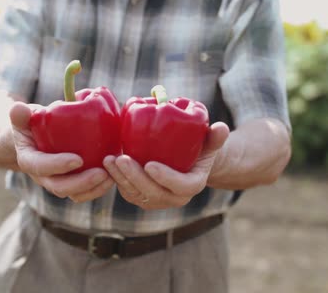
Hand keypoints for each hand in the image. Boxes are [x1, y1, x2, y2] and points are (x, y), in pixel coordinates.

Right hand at [9, 102, 113, 202]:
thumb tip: (19, 108)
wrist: (35, 137)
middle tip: (102, 172)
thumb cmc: (31, 123)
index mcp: (29, 161)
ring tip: (112, 176)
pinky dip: (100, 187)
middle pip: (60, 187)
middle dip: (82, 183)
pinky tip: (115, 176)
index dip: (58, 165)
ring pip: (76, 194)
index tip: (77, 160)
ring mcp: (59, 182)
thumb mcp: (24, 117)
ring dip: (95, 189)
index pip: (41, 167)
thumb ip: (20, 114)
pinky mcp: (73, 183)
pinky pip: (86, 191)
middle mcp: (43, 177)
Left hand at [103, 122, 229, 209]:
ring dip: (121, 179)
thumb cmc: (199, 147)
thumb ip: (215, 137)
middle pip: (153, 192)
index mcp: (192, 185)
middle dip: (135, 177)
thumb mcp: (209, 141)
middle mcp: (174, 198)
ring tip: (109, 160)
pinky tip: (107, 164)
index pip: (180, 187)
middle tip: (122, 159)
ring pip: (136, 194)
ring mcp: (156, 200)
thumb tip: (220, 128)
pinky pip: (127, 192)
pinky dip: (116, 180)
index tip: (150, 164)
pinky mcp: (141, 197)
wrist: (187, 161)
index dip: (165, 178)